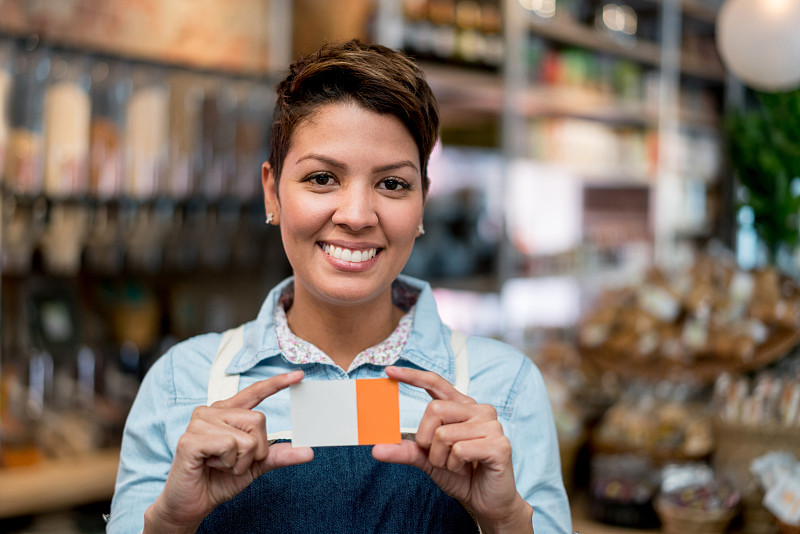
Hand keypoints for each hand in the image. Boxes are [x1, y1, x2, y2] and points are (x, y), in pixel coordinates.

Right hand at [144, 370, 312, 532]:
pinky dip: (228, 463)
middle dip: (254, 450)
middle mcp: (212, 412)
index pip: (254, 392)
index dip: (277, 383)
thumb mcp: (255, 466)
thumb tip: (308, 452)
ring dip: (240, 460)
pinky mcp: (191, 439)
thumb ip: (278, 455)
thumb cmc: (219, 480)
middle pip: (258, 420)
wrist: (192, 505)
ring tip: (220, 464)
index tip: (299, 375)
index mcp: (226, 412)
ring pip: (245, 436)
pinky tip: (210, 465)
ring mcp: (199, 423)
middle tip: (233, 462)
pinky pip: (229, 445)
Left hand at [372, 366, 532, 533]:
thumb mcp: (427, 460)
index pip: (436, 383)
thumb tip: (376, 449)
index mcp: (462, 407)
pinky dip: (454, 465)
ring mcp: (491, 425)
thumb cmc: (460, 475)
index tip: (389, 371)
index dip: (413, 376)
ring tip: (456, 465)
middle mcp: (479, 410)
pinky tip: (466, 469)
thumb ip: (405, 450)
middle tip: (439, 456)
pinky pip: (459, 450)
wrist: (486, 502)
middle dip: (426, 440)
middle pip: (434, 409)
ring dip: (440, 458)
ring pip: (444, 434)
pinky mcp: (499, 444)